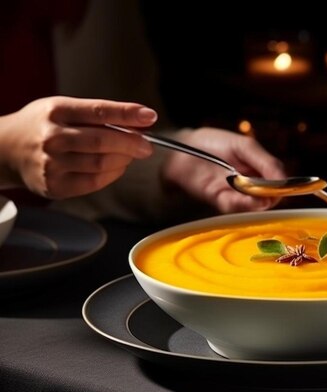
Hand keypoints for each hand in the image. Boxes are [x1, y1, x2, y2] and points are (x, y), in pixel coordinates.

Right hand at [0, 96, 156, 198]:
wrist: (6, 150)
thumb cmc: (44, 126)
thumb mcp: (65, 109)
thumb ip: (101, 115)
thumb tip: (143, 120)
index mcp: (56, 111)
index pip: (99, 111)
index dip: (128, 114)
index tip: (150, 116)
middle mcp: (52, 137)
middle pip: (103, 141)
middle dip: (133, 144)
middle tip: (147, 146)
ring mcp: (52, 164)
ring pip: (102, 164)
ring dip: (124, 160)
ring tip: (129, 155)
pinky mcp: (55, 186)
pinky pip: (95, 182)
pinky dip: (113, 174)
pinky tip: (116, 167)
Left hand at [162, 127, 285, 212]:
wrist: (180, 150)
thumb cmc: (212, 143)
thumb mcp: (243, 146)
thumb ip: (265, 161)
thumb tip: (283, 179)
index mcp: (260, 168)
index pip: (280, 181)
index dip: (284, 185)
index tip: (285, 185)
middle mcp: (251, 183)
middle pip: (271, 196)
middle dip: (272, 194)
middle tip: (269, 189)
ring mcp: (237, 194)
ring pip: (256, 205)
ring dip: (258, 199)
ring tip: (255, 189)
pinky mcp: (222, 201)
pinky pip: (237, 207)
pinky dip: (243, 202)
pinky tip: (242, 192)